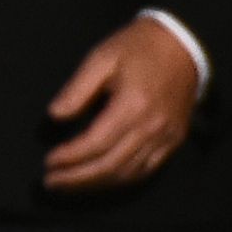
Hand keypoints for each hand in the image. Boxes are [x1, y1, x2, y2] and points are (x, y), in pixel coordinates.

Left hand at [42, 17, 199, 191]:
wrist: (183, 47)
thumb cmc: (137, 49)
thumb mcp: (101, 58)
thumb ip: (77, 89)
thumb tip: (54, 116)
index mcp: (133, 105)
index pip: (95, 143)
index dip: (70, 157)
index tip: (47, 162)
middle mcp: (152, 127)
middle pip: (111, 165)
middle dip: (78, 179)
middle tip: (51, 182)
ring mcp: (167, 137)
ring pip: (128, 174)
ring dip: (96, 184)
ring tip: (68, 185)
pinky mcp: (174, 141)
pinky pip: (146, 170)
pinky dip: (120, 179)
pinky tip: (98, 180)